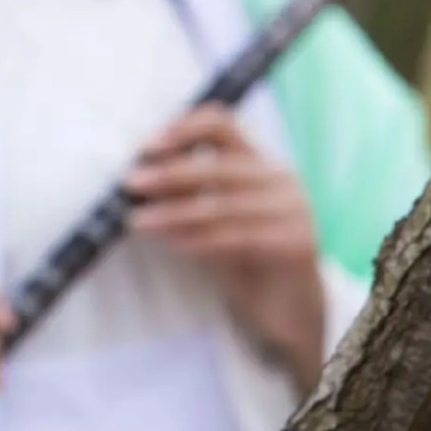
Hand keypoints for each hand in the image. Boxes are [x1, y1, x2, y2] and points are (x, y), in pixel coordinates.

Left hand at [127, 104, 324, 389]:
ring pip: (223, 205)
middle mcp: (280, 178)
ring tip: (139, 222)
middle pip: (218, 166)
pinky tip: (175, 244)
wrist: (289, 305)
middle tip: (132, 185)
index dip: (182, 129)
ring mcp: (294, 209)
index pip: (221, 124)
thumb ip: (186, 194)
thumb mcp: (212, 216)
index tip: (146, 148)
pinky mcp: (298, 242)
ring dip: (174, 213)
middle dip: (169, 174)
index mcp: (259, 161)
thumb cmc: (241, 254)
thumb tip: (137, 179)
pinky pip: (239, 237)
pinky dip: (201, 239)